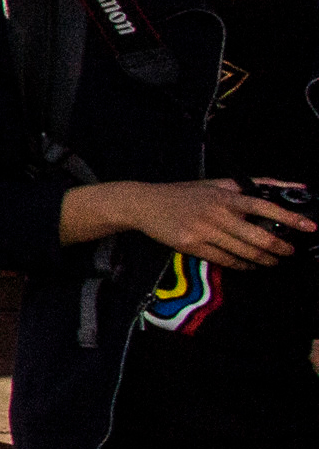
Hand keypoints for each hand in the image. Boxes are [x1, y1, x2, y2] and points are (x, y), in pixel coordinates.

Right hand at [93, 178, 304, 262]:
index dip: (290, 218)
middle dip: (280, 247)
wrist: (146, 204)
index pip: (265, 206)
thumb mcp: (217, 183)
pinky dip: (242, 265)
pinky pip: (225, 260)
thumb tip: (290, 185)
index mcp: (225, 196)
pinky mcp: (192, 245)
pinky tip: (250, 265)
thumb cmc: (185, 193)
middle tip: (290, 251)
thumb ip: (253, 185)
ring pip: (244, 251)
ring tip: (273, 261)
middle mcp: (216, 213)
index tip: (309, 227)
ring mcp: (204, 231)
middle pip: (258, 236)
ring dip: (264, 260)